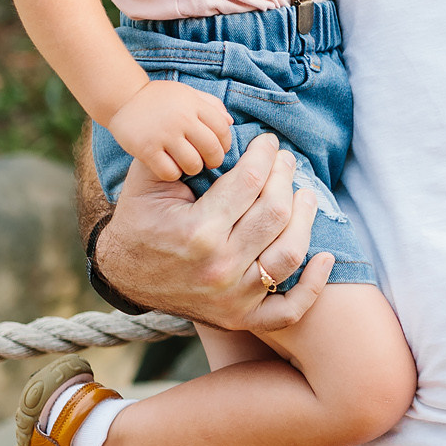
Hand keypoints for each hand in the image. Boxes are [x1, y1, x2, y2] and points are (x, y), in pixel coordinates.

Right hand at [97, 135, 335, 332]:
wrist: (121, 273)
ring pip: (290, 254)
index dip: (266, 155)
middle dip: (286, 178)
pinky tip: (325, 257)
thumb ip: (181, 151)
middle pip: (276, 213)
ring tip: (306, 195)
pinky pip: (290, 310)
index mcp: (198, 231)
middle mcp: (219, 267)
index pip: (251, 182)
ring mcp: (232, 297)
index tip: (270, 143)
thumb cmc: (140, 218)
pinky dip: (314, 286)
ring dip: (306, 219)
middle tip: (287, 162)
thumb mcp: (149, 179)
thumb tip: (225, 127)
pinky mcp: (240, 318)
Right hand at [107, 79, 235, 182]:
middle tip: (208, 163)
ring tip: (188, 165)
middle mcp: (181, 118)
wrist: (122, 97)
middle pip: (211, 148)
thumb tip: (230, 123)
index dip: (225, 143)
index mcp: (193, 104)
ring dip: (194, 168)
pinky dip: (173, 174)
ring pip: (193, 164)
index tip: (219, 149)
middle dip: (214, 160)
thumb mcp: (187, 94)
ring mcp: (163, 134)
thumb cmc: (159, 98)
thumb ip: (211, 105)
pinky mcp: (145, 149)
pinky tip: (170, 167)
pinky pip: (169, 172)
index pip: (223, 129)